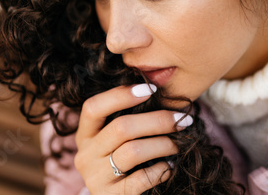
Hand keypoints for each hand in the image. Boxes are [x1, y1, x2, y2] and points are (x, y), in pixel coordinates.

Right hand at [74, 83, 192, 193]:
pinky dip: (161, 169)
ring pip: (133, 151)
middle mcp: (85, 155)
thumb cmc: (124, 164)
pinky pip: (141, 178)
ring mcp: (95, 178)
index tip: (150, 88)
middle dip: (157, 120)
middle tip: (182, 119)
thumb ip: (128, 120)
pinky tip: (169, 165)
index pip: (93, 107)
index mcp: (85, 135)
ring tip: (177, 144)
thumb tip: (160, 91)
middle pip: (121, 128)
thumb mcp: (116, 141)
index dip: (120, 95)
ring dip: (163, 144)